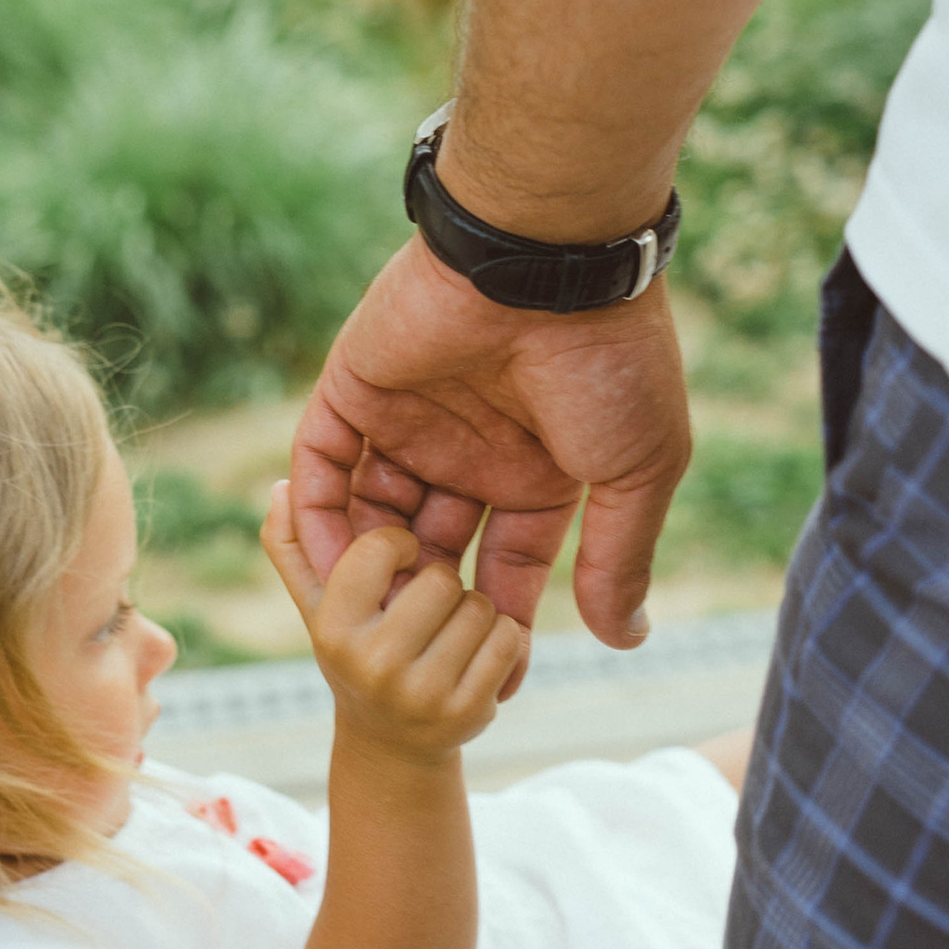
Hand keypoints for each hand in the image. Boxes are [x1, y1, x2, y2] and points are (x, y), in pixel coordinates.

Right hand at [261, 489, 529, 758]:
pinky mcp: (470, 712)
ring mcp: (424, 695)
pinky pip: (507, 639)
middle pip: (441, 579)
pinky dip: (499, 638)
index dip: (400, 544)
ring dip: (471, 612)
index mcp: (333, 630)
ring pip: (479, 607)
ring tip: (445, 636)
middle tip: (424, 611)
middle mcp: (374, 666)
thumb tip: (280, 487)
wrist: (390, 745)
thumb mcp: (318, 605)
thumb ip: (292, 543)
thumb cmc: (354, 652)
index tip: (398, 561)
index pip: (380, 547)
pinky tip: (472, 656)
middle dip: (441, 584)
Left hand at [288, 234, 691, 647]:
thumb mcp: (634, 472)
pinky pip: (323, 460)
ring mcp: (410, 417)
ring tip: (366, 626)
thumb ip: (620, 557)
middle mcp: (470, 447)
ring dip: (365, 570)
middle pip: (431, 549)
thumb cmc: (610, 362)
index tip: (496, 689)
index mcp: (536, 468)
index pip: (506, 566)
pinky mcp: (357, 384)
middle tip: (412, 667)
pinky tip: (321, 566)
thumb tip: (624, 638)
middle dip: (423, 607)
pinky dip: (315, 511)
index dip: (498, 625)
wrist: (549, 260)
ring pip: (371, 512)